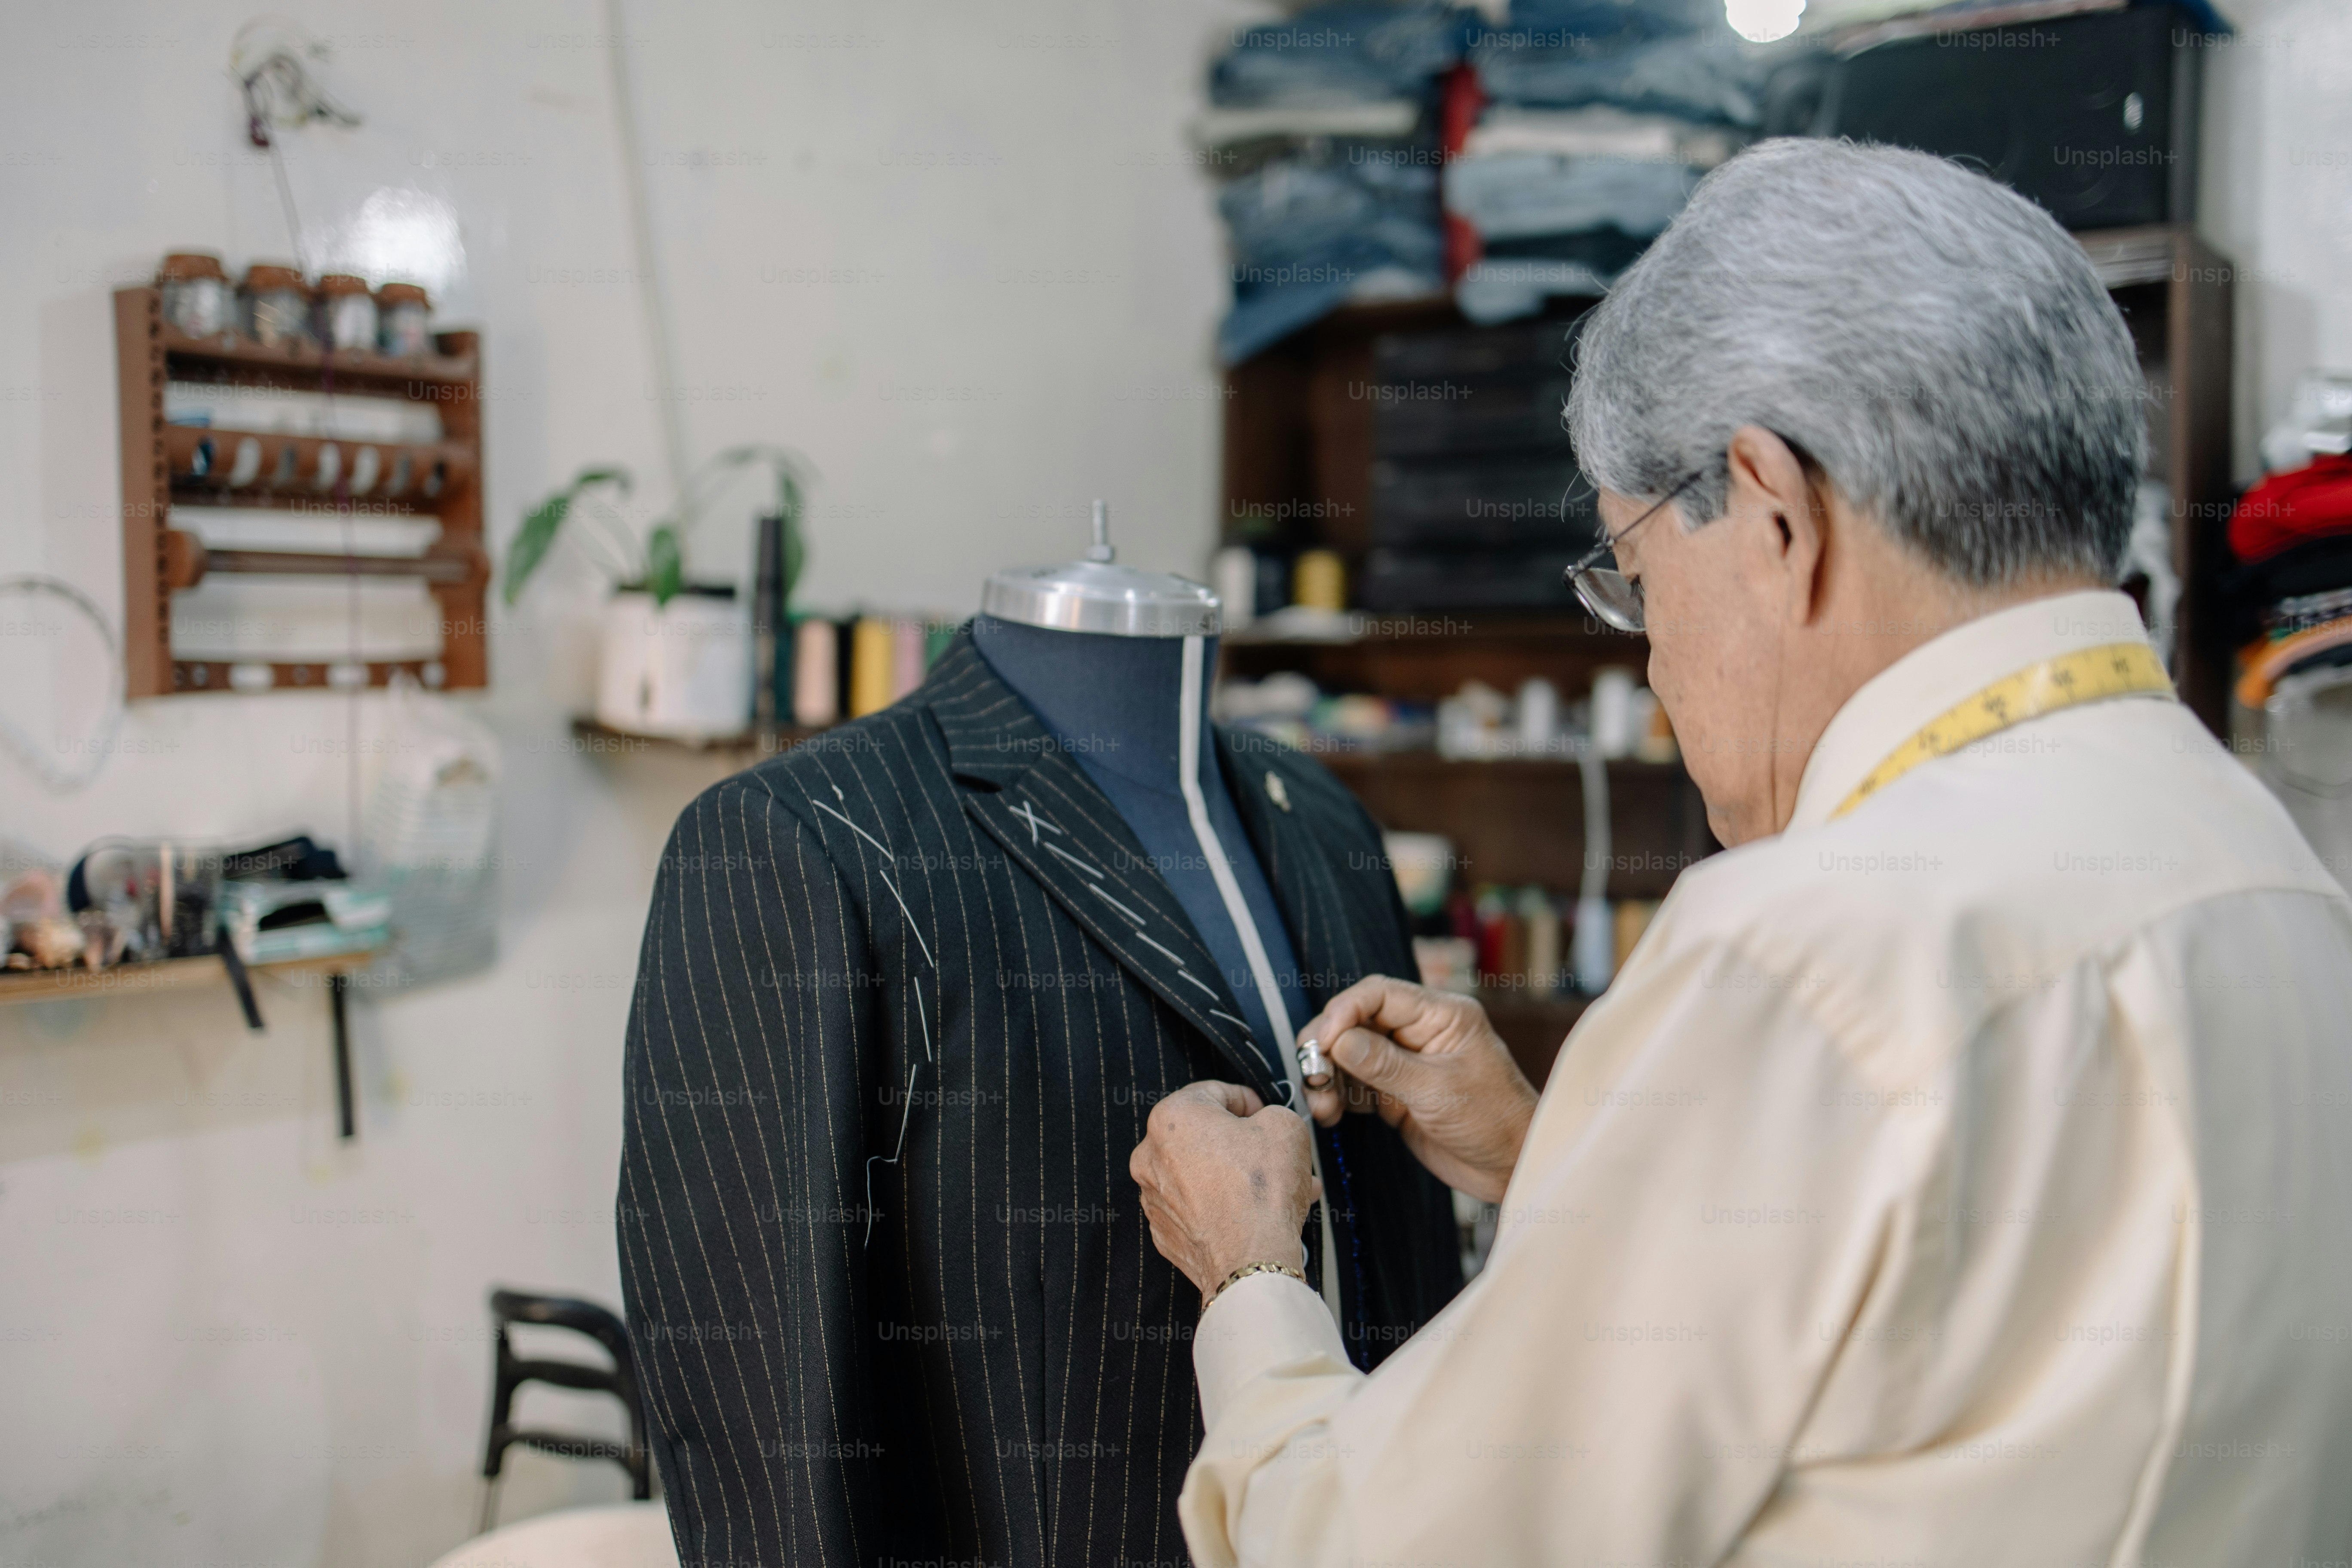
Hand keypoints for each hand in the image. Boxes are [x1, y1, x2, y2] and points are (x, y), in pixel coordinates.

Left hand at [1129, 1081, 1321, 1297]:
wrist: (1250, 1260)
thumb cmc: (1261, 1190)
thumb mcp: (1285, 1125)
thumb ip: (1271, 1113)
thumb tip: (1266, 1124)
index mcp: (1172, 1117)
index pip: (1213, 1092)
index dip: (1247, 1100)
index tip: (1264, 1114)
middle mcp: (1151, 1156)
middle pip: (1205, 1137)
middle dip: (1245, 1145)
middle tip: (1275, 1154)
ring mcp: (1154, 1197)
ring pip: (1203, 1174)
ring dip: (1238, 1177)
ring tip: (1279, 1189)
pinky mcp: (1165, 1232)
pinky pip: (1197, 1207)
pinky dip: (1223, 1206)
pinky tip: (1257, 1213)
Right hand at [1299, 976, 1537, 1203]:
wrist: (1511, 1167)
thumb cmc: (1493, 1121)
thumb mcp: (1437, 1091)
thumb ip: (1385, 1064)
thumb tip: (1338, 1040)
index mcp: (1441, 1015)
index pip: (1379, 994)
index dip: (1344, 1011)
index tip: (1322, 1041)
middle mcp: (1420, 1032)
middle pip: (1357, 1021)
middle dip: (1328, 1045)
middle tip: (1313, 1075)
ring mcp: (1406, 1062)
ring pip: (1349, 1053)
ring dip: (1328, 1075)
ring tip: (1322, 1104)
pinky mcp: (1395, 1092)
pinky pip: (1355, 1083)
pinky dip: (1337, 1095)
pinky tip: (1331, 1113)